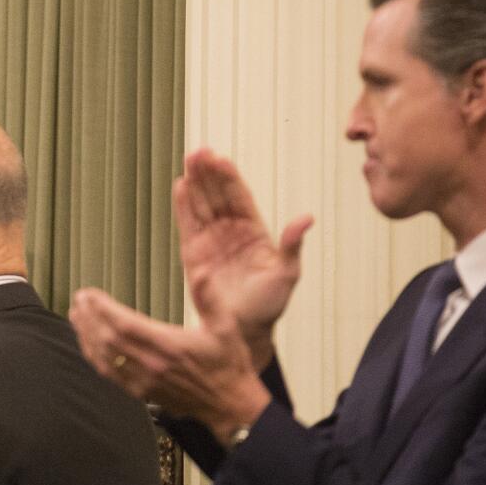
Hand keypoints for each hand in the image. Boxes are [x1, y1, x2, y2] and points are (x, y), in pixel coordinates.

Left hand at [70, 287, 270, 438]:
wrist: (230, 405)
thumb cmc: (228, 365)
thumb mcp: (225, 326)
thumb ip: (209, 297)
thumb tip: (201, 271)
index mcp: (169, 346)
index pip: (124, 325)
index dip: (102, 308)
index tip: (89, 294)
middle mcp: (151, 365)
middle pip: (108, 339)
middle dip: (88, 317)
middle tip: (78, 299)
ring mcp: (143, 381)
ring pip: (104, 357)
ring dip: (86, 335)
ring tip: (76, 315)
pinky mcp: (141, 392)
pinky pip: (109, 374)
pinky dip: (94, 356)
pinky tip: (87, 343)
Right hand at [175, 148, 311, 367]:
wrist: (242, 333)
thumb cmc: (267, 308)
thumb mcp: (286, 275)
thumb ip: (291, 245)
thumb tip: (306, 218)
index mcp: (255, 233)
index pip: (240, 198)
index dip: (229, 178)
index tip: (220, 159)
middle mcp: (231, 233)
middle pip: (217, 195)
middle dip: (209, 173)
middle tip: (199, 151)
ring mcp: (211, 242)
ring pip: (201, 205)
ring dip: (195, 182)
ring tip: (188, 160)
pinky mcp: (193, 255)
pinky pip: (187, 225)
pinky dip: (183, 206)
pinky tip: (180, 186)